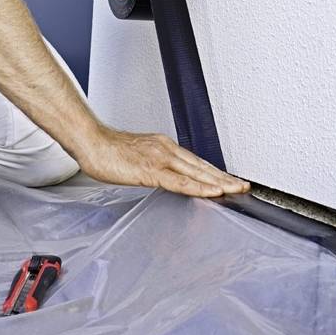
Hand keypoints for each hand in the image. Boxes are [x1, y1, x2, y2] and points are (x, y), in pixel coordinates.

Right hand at [76, 125, 250, 197]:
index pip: (196, 162)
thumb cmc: (108, 151)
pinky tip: (212, 192)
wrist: (91, 142)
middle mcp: (167, 149)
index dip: (215, 172)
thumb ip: (154, 167)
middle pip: (202, 166)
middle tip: (244, 186)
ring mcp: (160, 158)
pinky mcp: (151, 170)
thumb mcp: (138, 158)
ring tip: (236, 189)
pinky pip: (180, 181)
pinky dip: (199, 187)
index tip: (230, 181)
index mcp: (164, 147)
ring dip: (219, 181)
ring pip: (197, 172)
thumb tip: (165, 178)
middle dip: (225, 177)